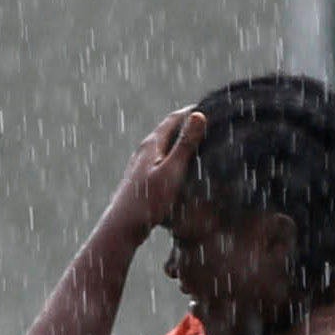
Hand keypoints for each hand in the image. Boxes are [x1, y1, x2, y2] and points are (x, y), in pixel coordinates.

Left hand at [107, 107, 205, 237]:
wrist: (123, 225)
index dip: (192, 112)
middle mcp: (144, 150)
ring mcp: (140, 164)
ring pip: (164, 145)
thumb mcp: (172, 170)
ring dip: (181, 141)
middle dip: (187, 125)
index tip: (211, 108)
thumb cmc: (148, 200)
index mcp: (152, 144)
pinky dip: (175, 156)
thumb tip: (199, 115)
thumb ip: (185, 144)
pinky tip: (181, 167)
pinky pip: (161, 159)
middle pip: (168, 130)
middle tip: (209, 124)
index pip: (174, 119)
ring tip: (200, 143)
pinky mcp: (141, 177)